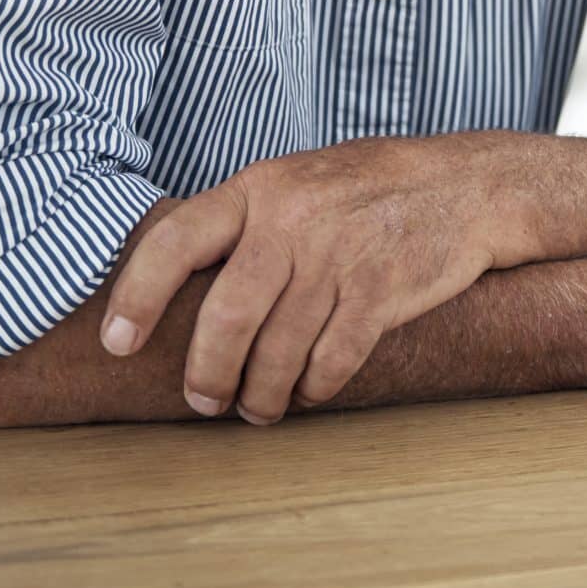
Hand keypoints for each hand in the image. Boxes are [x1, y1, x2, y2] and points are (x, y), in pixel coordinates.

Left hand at [101, 133, 532, 423]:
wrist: (470, 185)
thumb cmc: (373, 187)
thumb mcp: (300, 180)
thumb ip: (247, 221)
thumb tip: (180, 282)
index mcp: (261, 188)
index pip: (174, 240)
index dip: (135, 296)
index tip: (116, 344)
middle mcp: (293, 220)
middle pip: (226, 317)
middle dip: (207, 374)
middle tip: (204, 400)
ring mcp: (340, 257)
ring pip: (277, 351)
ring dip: (261, 394)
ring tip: (259, 407)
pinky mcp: (382, 291)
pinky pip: (330, 361)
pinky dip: (314, 387)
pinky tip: (312, 389)